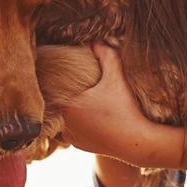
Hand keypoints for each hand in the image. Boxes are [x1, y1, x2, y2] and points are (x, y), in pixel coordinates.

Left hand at [58, 42, 161, 163]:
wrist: (137, 142)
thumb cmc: (125, 108)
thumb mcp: (116, 78)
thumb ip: (106, 55)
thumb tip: (97, 40)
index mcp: (68, 106)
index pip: (50, 92)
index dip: (50, 84)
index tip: (50, 76)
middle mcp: (65, 124)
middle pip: (53, 107)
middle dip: (57, 98)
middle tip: (59, 88)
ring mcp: (72, 137)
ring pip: (59, 122)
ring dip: (64, 114)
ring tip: (70, 103)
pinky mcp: (80, 147)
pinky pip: (69, 134)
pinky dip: (73, 126)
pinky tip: (81, 119)